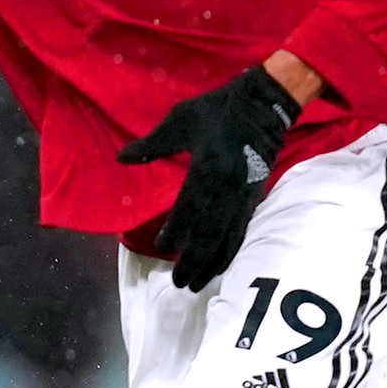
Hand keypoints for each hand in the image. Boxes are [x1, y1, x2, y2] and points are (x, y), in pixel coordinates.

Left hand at [118, 65, 300, 290]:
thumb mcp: (180, 119)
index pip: (189, 208)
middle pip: (210, 233)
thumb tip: (122, 158)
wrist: (264, 103)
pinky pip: (242, 230)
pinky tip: (222, 265)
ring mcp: (244, 194)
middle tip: (180, 283)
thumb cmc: (217, 110)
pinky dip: (231, 251)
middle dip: (195, 261)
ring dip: (213, 263)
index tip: (163, 246)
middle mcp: (227, 187)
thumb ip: (152, 144)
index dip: (177, 231)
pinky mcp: (255, 196)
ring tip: (198, 283)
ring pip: (228, 237)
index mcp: (208, 167)